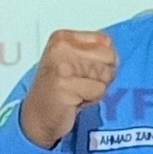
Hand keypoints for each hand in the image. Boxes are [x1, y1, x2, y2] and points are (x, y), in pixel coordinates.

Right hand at [18, 28, 120, 149]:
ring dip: (96, 88)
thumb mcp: (74, 60)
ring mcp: (61, 67)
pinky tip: (74, 100)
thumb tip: (115, 57)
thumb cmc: (59, 88)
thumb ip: (96, 51)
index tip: (83, 70)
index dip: (103, 60)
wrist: (38, 115)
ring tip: (77, 91)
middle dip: (101, 75)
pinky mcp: (64, 86)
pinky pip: (98, 90)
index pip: (105, 41)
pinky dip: (91, 99)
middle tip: (81, 84)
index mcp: (62, 38)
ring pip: (105, 74)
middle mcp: (60, 48)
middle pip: (108, 57)